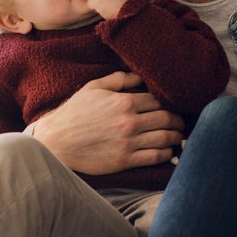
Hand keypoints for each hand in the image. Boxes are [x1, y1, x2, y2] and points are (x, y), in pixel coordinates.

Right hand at [31, 72, 184, 174]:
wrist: (57, 142)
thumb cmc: (73, 114)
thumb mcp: (93, 88)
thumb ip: (118, 79)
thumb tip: (139, 76)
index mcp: (123, 101)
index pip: (157, 100)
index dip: (168, 102)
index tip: (171, 105)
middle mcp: (129, 121)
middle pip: (166, 118)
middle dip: (177, 119)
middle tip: (179, 121)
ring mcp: (128, 142)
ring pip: (165, 138)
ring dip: (176, 136)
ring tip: (178, 136)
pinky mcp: (125, 160)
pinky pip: (155, 156)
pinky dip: (166, 153)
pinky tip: (167, 151)